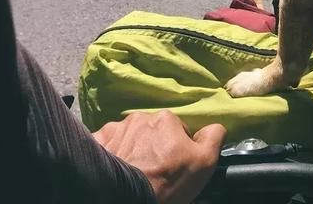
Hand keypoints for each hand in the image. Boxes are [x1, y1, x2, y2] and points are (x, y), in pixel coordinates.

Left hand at [94, 110, 225, 203]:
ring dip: (133, 149)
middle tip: (154, 171)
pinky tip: (117, 168)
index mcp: (166, 118)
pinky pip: (107, 143)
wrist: (124, 198)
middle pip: (152, 131)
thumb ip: (214, 137)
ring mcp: (115, 129)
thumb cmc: (166, 181)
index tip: (174, 166)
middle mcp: (140, 117)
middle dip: (154, 147)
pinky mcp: (96, 142)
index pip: (178, 130)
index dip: (178, 149)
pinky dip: (112, 152)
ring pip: (130, 137)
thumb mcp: (204, 162)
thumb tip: (215, 126)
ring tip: (134, 172)